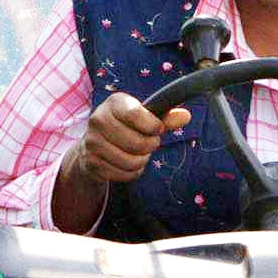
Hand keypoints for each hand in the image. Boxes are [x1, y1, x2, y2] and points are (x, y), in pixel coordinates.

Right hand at [68, 92, 191, 185]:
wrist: (94, 143)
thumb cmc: (126, 126)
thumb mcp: (145, 117)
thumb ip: (165, 117)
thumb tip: (185, 116)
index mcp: (114, 103)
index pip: (137, 115)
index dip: (153, 126)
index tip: (157, 129)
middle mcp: (98, 119)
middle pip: (137, 143)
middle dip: (150, 146)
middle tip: (148, 143)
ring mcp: (92, 142)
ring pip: (131, 161)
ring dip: (141, 161)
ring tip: (138, 154)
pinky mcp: (92, 163)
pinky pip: (124, 174)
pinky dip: (132, 172)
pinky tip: (127, 163)